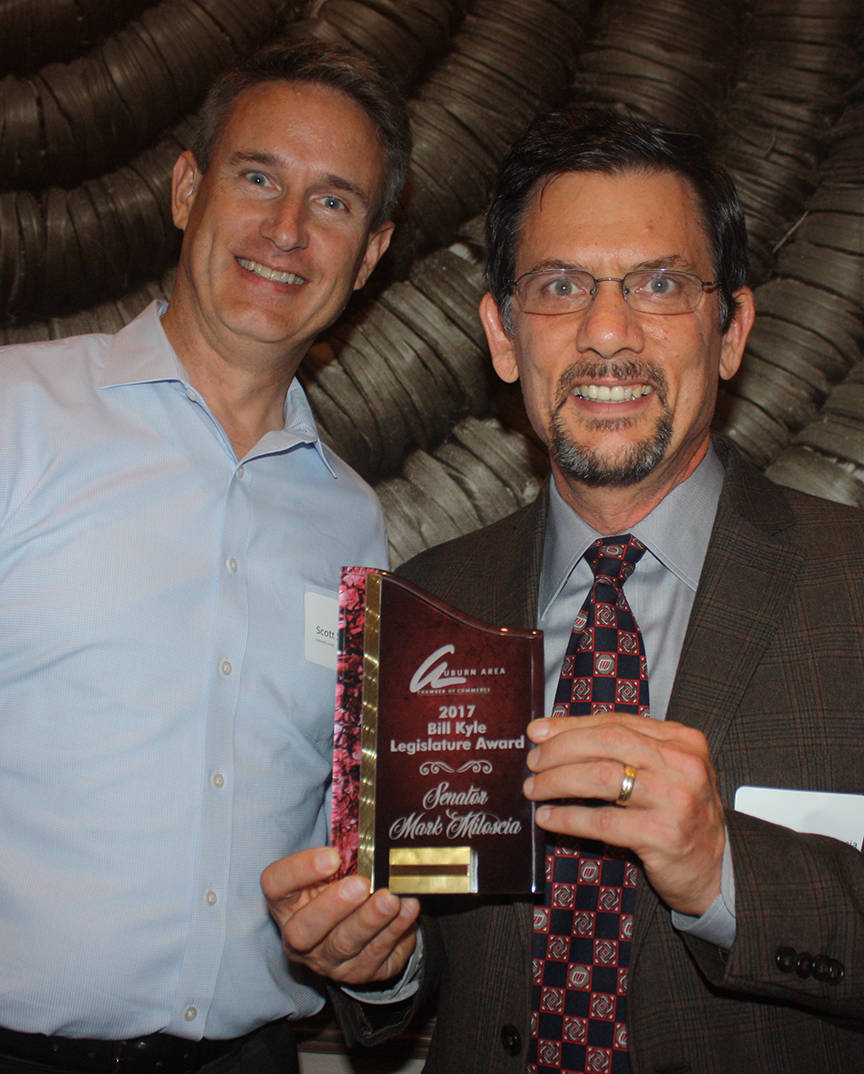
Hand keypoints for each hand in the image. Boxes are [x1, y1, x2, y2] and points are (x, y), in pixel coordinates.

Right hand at [261, 847, 419, 985]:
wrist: (363, 929)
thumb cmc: (342, 887)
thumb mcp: (333, 871)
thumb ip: (342, 854)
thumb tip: (369, 828)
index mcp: (286, 903)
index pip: (276, 886)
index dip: (299, 870)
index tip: (332, 856)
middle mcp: (300, 937)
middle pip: (304, 930)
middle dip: (333, 907)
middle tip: (361, 885)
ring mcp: (328, 960)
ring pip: (344, 945)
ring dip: (370, 920)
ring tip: (391, 898)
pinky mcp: (359, 973)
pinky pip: (376, 956)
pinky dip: (395, 931)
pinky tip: (408, 909)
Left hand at [524, 712, 724, 915]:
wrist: (716, 871)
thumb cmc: (678, 816)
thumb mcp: (663, 773)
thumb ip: (624, 751)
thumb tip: (556, 736)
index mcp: (681, 740)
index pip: (616, 722)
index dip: (571, 725)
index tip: (538, 732)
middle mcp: (683, 764)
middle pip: (607, 742)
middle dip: (561, 749)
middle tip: (533, 762)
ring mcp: (676, 799)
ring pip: (602, 778)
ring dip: (558, 781)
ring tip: (534, 788)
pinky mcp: (664, 835)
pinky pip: (603, 821)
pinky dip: (568, 817)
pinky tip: (549, 818)